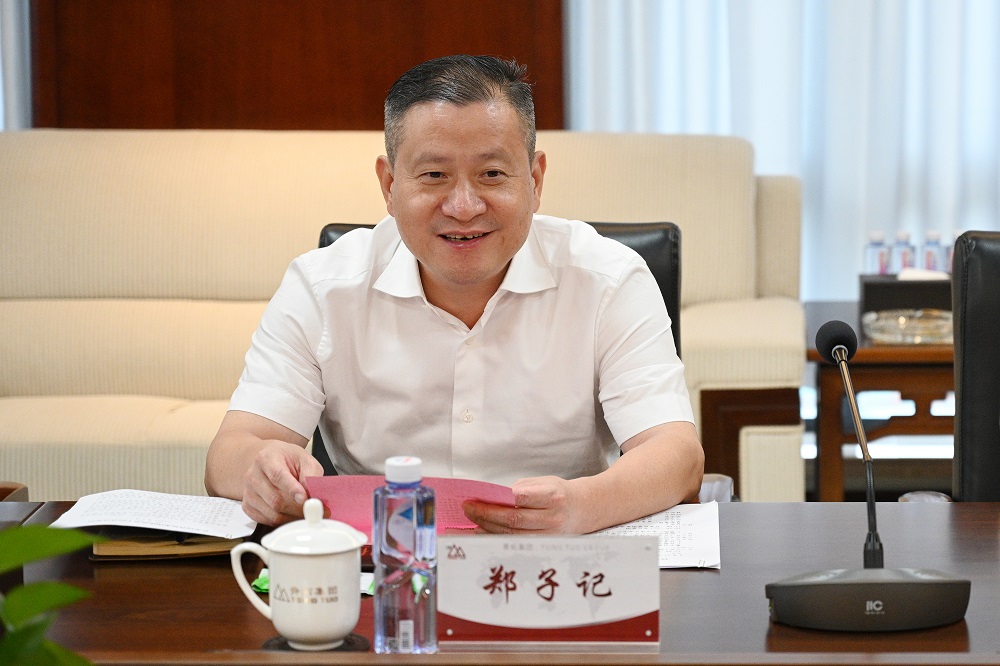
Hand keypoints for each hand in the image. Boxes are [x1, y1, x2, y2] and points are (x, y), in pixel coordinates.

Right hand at [241, 440, 323, 525]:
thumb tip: (312, 495)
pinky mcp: (248, 506)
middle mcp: (253, 475)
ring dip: (292, 516)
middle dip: (298, 508)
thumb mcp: (305, 460)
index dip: (292, 490)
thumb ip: (311, 475)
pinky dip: (282, 521)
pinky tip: (292, 514)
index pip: (277, 476)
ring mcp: (248, 492)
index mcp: (266, 458)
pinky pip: (266, 520)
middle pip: (275, 499)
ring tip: (306, 513)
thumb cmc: (289, 460)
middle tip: (315, 511)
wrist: (272, 461)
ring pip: (272, 513)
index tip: (304, 499)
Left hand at [461, 476, 587, 534]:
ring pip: (512, 535)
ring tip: (470, 523)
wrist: (583, 510)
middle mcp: (552, 517)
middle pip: (513, 520)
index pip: (520, 499)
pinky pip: (516, 543)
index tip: (475, 498)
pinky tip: (484, 533)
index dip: (495, 501)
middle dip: (486, 515)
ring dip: (488, 529)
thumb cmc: (559, 493)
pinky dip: (497, 539)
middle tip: (467, 509)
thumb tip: (490, 497)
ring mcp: (549, 535)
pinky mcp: (544, 546)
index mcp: (552, 496)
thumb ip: (518, 490)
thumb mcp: (542, 482)